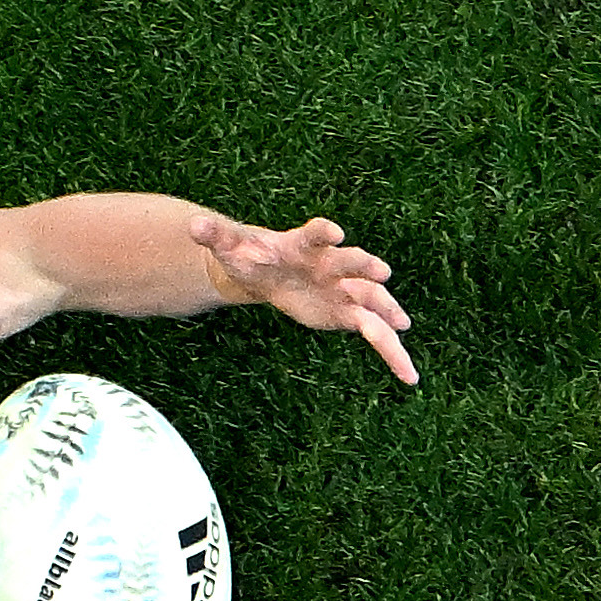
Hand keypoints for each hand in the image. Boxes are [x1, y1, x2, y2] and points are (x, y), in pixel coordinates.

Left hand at [197, 210, 417, 384]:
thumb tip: (192, 225)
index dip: (324, 232)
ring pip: (373, 300)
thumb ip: (216, 236)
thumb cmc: (251, 255)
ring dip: (389, 310)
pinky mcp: (349, 314)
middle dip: (366, 266)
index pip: (317, 234)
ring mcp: (346, 289)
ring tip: (404, 325)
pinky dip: (393, 353)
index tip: (333, 232)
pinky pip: (376, 334)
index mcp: (305, 244)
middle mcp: (333, 264)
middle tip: (381, 272)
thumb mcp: (230, 246)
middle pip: (354, 263)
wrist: (266, 271)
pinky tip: (408, 375)